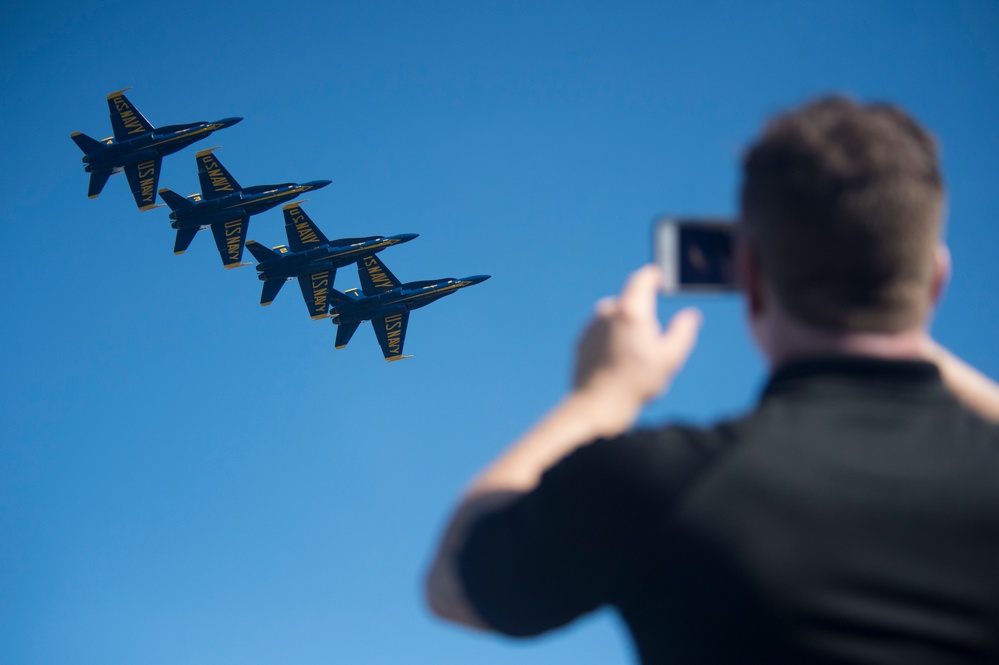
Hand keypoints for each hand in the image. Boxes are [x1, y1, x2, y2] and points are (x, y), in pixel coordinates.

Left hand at [573, 265, 701, 406]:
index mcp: (632, 311)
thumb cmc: (635, 383)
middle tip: (650, 344)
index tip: (659, 278)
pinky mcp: (582, 339)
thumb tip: (691, 315)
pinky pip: (602, 333)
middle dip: (641, 315)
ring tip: (632, 360)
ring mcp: (592, 325)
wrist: (596, 405)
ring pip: (615, 318)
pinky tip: (617, 365)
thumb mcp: (669, 359)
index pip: (642, 278)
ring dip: (625, 329)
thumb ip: (683, 332)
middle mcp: (608, 312)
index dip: (654, 276)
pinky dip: (611, 341)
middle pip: (630, 302)